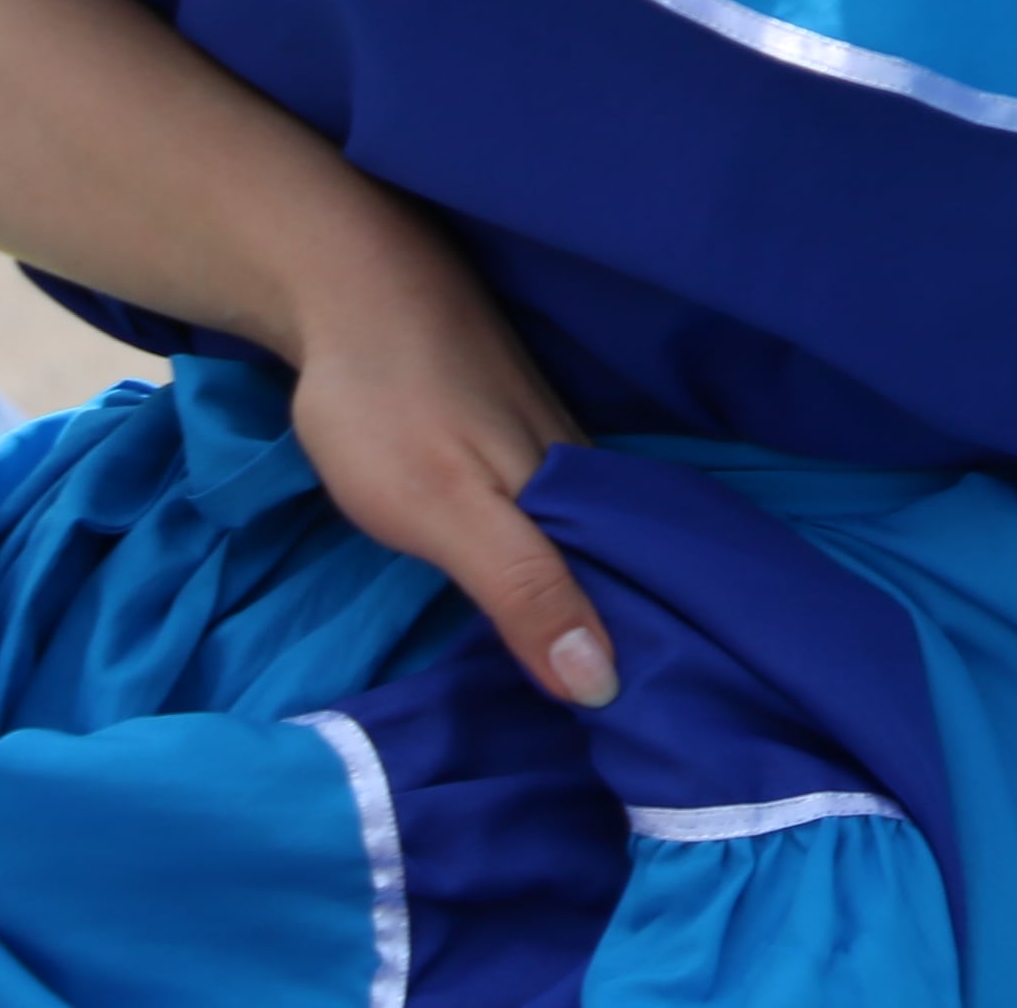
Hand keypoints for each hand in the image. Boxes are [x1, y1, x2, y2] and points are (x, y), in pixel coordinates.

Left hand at [279, 213, 617, 708]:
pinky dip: (570, 556)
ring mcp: (547, 444)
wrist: (348, 285)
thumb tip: (607, 684)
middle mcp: (581, 469)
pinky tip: (559, 584)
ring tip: (610, 673)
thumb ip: (525, 589)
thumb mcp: (450, 514)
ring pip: (594, 537)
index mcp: (579, 494)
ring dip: (604, 596)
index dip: (654, 657)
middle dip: (639, 636)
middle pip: (624, 566)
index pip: (639, 592)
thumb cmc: (392, 407)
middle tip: (646, 719)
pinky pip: (562, 510)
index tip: (667, 731)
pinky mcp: (513, 431)